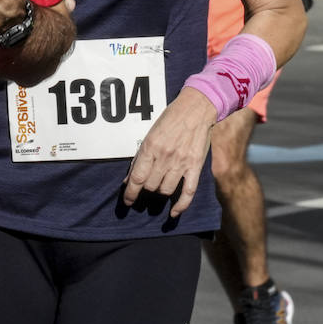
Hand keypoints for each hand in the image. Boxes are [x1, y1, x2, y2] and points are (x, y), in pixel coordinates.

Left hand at [123, 87, 216, 216]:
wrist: (195, 110)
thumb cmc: (169, 120)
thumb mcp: (149, 135)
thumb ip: (140, 158)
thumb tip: (128, 179)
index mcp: (150, 148)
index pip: (136, 178)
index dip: (130, 193)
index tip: (127, 202)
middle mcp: (165, 157)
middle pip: (150, 186)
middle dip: (144, 190)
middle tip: (144, 189)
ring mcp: (181, 163)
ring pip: (166, 190)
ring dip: (159, 193)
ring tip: (158, 188)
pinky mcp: (196, 167)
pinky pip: (188, 192)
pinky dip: (181, 205)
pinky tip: (173, 213)